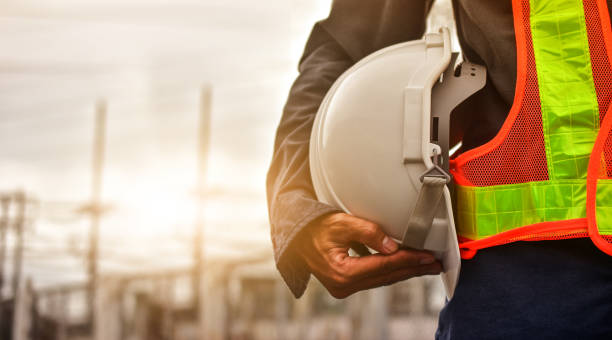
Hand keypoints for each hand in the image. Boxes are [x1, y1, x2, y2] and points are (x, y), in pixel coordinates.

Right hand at [294, 212, 442, 298]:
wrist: (296, 238)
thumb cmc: (315, 228)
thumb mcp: (341, 223)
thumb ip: (368, 232)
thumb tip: (392, 246)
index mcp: (343, 272)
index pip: (384, 266)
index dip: (409, 260)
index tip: (428, 256)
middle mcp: (344, 285)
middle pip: (386, 276)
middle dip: (413, 269)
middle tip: (435, 264)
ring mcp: (344, 288)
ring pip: (382, 279)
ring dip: (405, 272)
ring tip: (426, 266)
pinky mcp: (346, 285)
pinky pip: (374, 278)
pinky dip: (391, 271)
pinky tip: (405, 266)